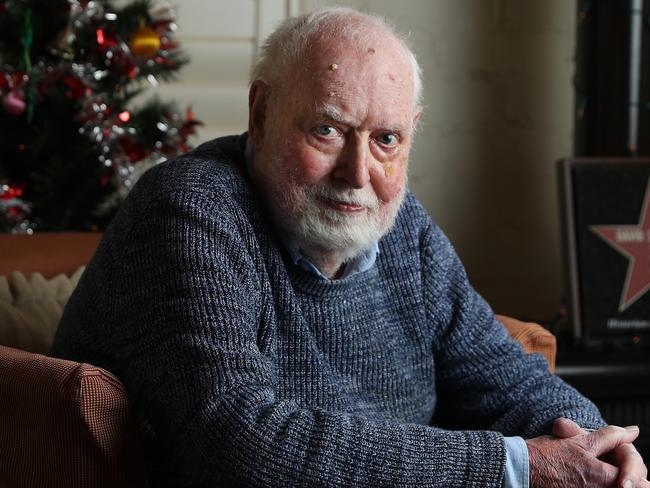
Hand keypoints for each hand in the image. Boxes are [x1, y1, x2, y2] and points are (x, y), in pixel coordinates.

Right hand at [526, 420, 647, 486]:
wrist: (522, 470)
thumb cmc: (547, 456)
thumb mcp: (581, 441)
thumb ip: (611, 436)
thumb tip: (632, 431)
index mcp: (605, 477)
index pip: (637, 474)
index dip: (633, 464)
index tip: (625, 456)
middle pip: (631, 484)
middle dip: (629, 473)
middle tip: (622, 466)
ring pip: (615, 487)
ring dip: (618, 479)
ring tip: (612, 473)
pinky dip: (602, 483)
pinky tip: (590, 478)